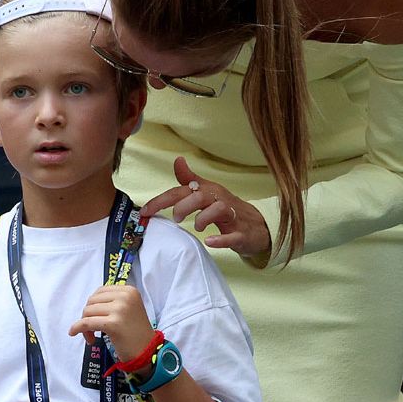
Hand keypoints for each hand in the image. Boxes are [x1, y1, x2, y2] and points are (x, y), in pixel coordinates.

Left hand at [69, 285, 154, 361]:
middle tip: (92, 329)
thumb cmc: (135, 333)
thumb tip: (89, 304)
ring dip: (84, 324)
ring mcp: (120, 309)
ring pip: (87, 311)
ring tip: (92, 336)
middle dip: (87, 315)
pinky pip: (87, 323)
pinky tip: (74, 333)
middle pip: (92, 300)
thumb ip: (112, 301)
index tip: (95, 317)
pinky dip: (77, 328)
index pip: (100, 291)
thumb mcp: (128, 308)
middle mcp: (125, 296)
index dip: (93, 304)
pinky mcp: (113, 323)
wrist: (147, 351)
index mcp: (129, 290)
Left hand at [140, 156, 271, 259]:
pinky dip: (221, 239)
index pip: (181, 191)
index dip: (161, 200)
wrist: (257, 226)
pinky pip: (233, 235)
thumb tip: (177, 160)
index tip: (145, 211)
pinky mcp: (241, 234)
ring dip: (203, 218)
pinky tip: (210, 241)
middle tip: (174, 218)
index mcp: (208, 191)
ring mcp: (232, 217)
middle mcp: (220, 200)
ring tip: (196, 227)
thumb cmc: (227, 208)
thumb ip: (190, 179)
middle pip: (200, 196)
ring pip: (219, 210)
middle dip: (183, 205)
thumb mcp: (208, 191)